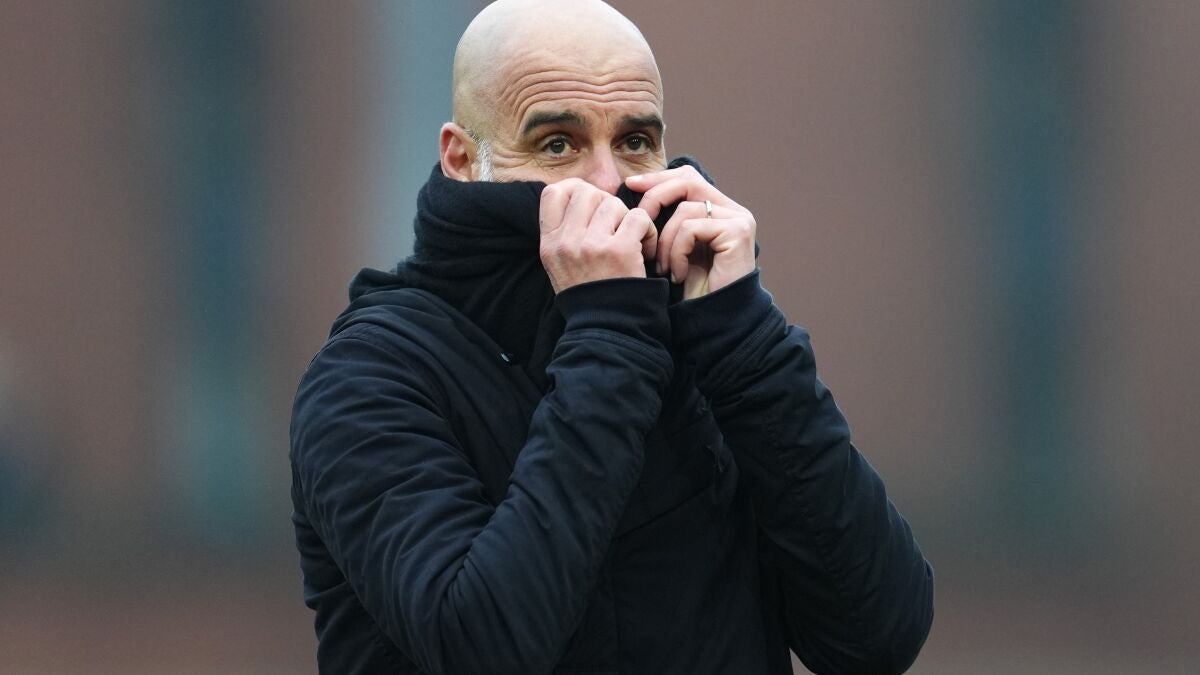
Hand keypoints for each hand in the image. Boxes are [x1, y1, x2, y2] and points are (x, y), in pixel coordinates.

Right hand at [539, 178, 658, 292]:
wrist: (607, 328)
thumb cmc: (589, 294)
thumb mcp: (560, 264)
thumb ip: (565, 232)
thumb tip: (584, 195)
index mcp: (549, 244)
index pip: (553, 193)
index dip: (574, 189)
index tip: (590, 205)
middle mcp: (566, 242)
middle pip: (586, 192)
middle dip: (606, 204)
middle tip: (615, 226)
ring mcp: (591, 245)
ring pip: (613, 204)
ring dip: (628, 219)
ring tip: (631, 241)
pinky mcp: (618, 250)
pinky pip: (638, 217)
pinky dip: (648, 231)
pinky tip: (644, 249)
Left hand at [626, 165, 755, 299]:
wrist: (714, 321)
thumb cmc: (692, 289)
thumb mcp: (675, 248)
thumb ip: (667, 219)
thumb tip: (635, 188)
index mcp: (719, 210)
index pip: (688, 179)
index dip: (659, 179)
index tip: (631, 184)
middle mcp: (733, 210)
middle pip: (688, 182)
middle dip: (656, 197)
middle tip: (639, 218)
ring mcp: (739, 219)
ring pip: (685, 209)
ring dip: (665, 240)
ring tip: (663, 268)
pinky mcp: (738, 232)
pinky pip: (692, 228)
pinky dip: (677, 252)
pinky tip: (678, 274)